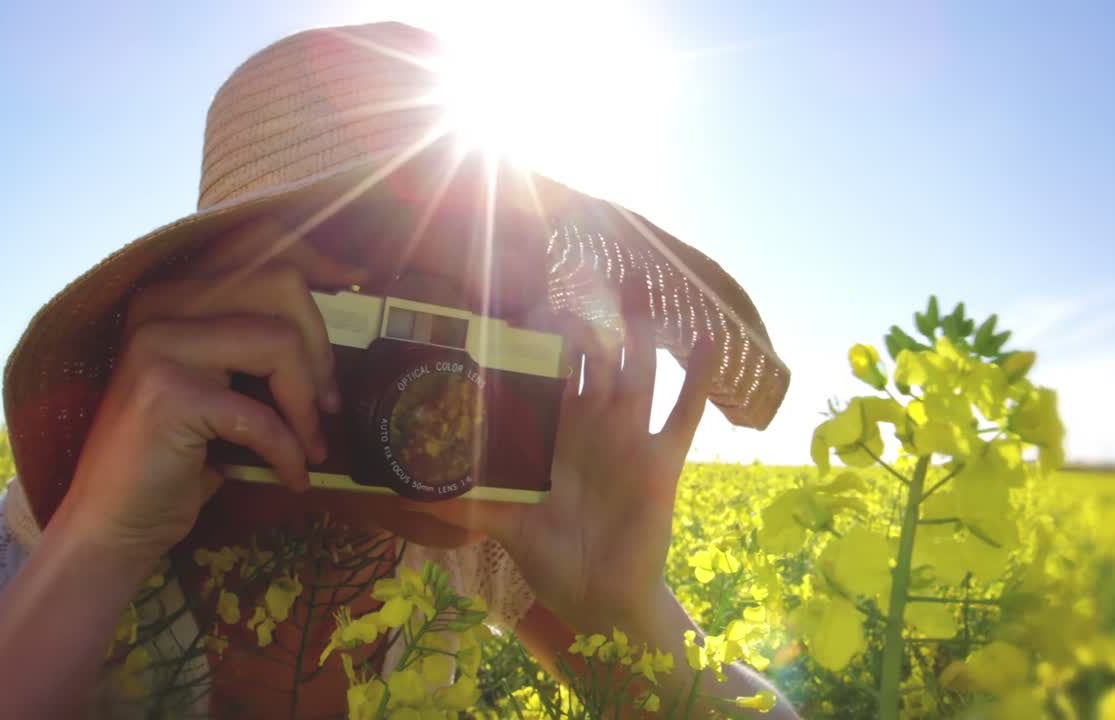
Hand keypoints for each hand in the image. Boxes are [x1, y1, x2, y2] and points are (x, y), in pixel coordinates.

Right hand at [58, 220, 361, 565]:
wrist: (118, 519)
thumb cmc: (182, 452)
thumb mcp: (222, 381)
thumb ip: (256, 340)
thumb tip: (338, 308)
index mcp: (174, 292)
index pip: (256, 242)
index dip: (315, 257)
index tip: (355, 282)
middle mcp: (159, 305)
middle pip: (281, 285)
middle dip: (321, 349)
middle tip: (328, 404)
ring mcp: (158, 345)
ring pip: (280, 342)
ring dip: (308, 405)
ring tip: (311, 444)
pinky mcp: (167, 394)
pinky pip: (262, 415)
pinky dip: (289, 452)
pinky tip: (292, 476)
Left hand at [393, 277, 715, 634]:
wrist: (600, 598)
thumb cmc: (550, 557)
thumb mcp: (503, 526)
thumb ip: (462, 505)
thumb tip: (405, 492)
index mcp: (553, 433)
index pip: (546, 372)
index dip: (540, 340)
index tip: (527, 306)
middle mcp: (592, 425)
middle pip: (594, 360)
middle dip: (589, 324)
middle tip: (580, 284)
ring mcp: (630, 438)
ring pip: (638, 373)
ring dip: (640, 337)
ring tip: (638, 297)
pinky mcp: (662, 461)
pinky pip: (684, 414)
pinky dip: (698, 379)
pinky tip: (708, 342)